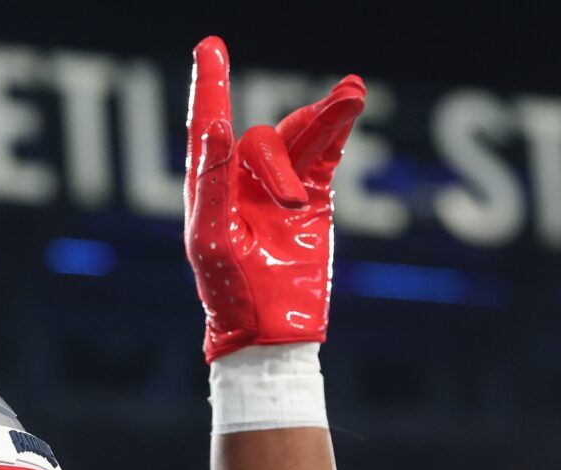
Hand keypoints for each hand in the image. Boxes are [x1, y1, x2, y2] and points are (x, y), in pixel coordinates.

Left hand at [184, 36, 366, 361]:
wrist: (270, 332)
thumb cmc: (228, 291)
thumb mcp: (212, 239)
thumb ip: (212, 183)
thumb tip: (216, 128)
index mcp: (208, 188)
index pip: (208, 126)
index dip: (209, 85)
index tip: (210, 46)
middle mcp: (242, 179)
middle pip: (265, 140)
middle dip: (279, 166)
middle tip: (289, 204)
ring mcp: (281, 185)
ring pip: (302, 136)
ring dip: (326, 114)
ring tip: (352, 94)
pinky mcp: (314, 197)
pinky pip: (326, 152)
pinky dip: (338, 127)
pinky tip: (351, 100)